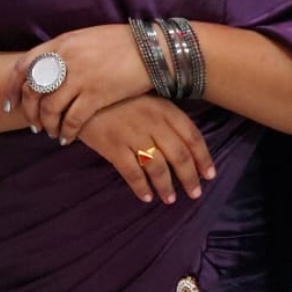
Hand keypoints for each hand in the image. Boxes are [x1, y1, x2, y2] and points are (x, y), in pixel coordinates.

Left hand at [5, 25, 151, 141]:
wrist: (152, 49)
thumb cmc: (121, 44)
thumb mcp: (85, 39)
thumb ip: (64, 52)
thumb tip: (47, 70)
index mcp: (61, 44)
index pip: (23, 67)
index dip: (12, 89)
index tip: (9, 104)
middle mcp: (66, 59)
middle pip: (33, 91)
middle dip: (30, 112)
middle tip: (34, 125)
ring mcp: (80, 77)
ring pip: (50, 108)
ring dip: (48, 125)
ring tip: (52, 133)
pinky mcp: (97, 95)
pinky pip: (72, 119)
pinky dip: (67, 131)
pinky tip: (68, 138)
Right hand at [79, 97, 215, 205]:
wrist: (82, 92)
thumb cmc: (117, 96)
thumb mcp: (147, 97)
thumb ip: (165, 116)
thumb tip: (184, 143)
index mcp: (164, 109)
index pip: (192, 136)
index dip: (203, 158)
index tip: (209, 174)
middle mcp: (152, 123)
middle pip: (179, 156)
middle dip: (189, 178)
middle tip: (195, 193)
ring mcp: (132, 135)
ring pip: (157, 168)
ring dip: (166, 187)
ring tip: (170, 199)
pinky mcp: (113, 147)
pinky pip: (132, 173)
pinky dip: (141, 188)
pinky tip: (146, 197)